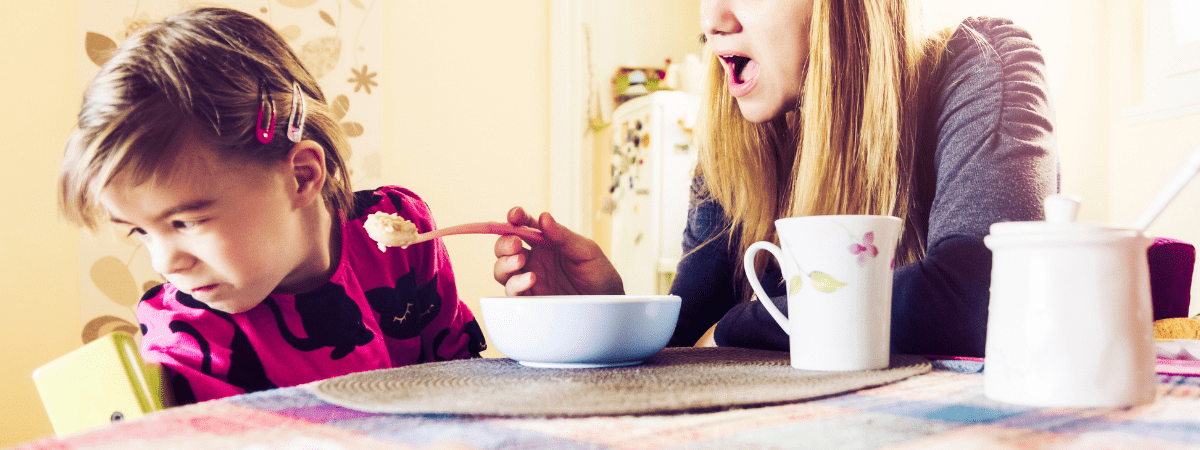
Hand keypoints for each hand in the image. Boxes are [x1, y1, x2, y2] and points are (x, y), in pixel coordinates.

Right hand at [493, 206, 623, 295]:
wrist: (607, 305)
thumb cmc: (600, 275)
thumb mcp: (587, 251)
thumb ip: (564, 236)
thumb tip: (544, 217)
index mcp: (546, 242)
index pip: (524, 225)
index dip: (516, 218)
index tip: (515, 215)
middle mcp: (534, 259)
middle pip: (505, 246)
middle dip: (505, 242)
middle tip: (516, 244)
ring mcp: (530, 278)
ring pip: (502, 269)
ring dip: (505, 263)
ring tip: (521, 261)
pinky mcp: (531, 299)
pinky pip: (512, 291)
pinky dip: (515, 284)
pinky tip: (530, 279)